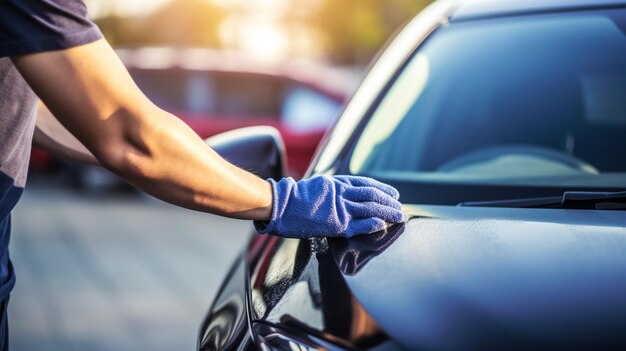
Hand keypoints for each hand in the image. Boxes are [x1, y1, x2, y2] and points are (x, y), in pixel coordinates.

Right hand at [254, 175, 404, 237]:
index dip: (382, 189)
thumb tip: (345, 192)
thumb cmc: (294, 198)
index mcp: (337, 183)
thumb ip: (333, 189)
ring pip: (369, 208)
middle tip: (400, 207)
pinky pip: (358, 225)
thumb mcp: (317, 186)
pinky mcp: (335, 224)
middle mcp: (341, 193)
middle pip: (372, 195)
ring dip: (386, 212)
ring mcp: (339, 208)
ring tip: (398, 216)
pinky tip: (382, 225)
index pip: (366, 184)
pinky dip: (372, 224)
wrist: (280, 205)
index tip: (394, 194)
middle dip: (388, 202)